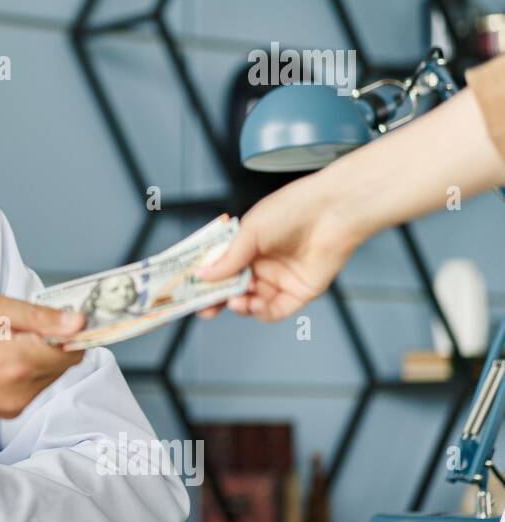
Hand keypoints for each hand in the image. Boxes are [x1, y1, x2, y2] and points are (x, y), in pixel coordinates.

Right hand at [0, 293, 86, 432]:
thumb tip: (74, 320)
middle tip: (15, 324)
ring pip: (46, 375)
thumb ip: (35, 315)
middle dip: (50, 341)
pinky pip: (28, 387)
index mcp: (18, 360)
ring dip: (34, 356)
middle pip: (63, 363)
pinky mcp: (4, 412)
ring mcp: (12, 405)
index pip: (75, 347)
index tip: (63, 317)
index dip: (71, 328)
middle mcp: (21, 390)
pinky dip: (20, 370)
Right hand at [195, 175, 361, 321]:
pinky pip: (275, 310)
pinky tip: (254, 305)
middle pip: (233, 288)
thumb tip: (203, 275)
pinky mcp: (298, 292)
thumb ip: (228, 258)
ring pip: (251, 301)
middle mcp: (261, 263)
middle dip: (216, 299)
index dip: (204, 280)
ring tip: (235, 301)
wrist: (333, 212)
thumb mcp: (250, 231)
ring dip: (239, 305)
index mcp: (246, 246)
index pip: (220, 267)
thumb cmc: (292, 209)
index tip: (188, 290)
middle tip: (203, 308)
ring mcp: (279, 279)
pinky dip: (261, 312)